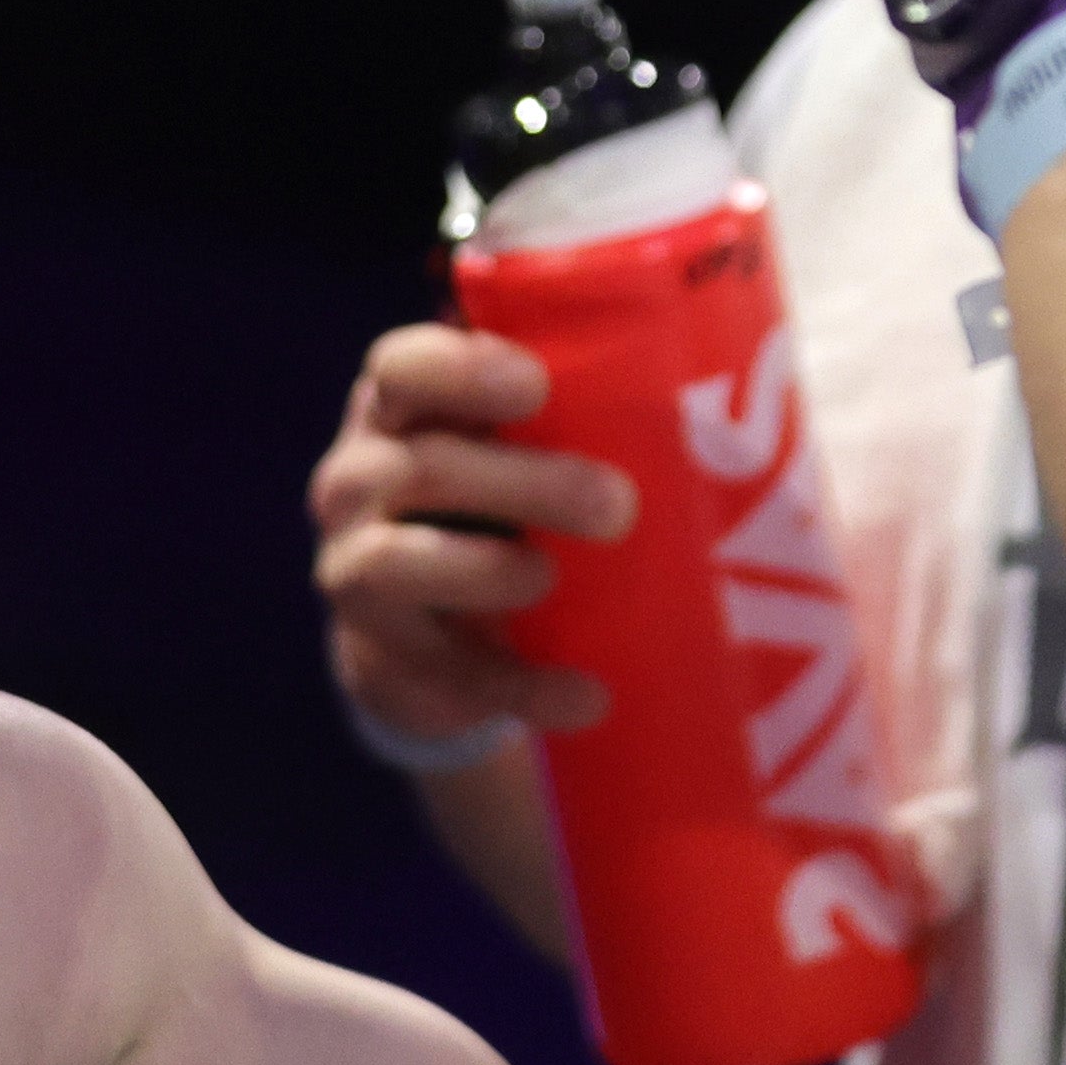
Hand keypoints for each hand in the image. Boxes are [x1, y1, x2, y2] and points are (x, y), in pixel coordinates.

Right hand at [308, 326, 632, 749]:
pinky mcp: (386, 659)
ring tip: (553, 578)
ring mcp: (357, 572)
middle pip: (418, 467)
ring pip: (395, 564)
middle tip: (618, 505)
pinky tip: (590, 696)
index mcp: (398, 411)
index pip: (401, 369)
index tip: (537, 384)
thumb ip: (568, 407)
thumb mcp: (512, 445)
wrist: (427, 634)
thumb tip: (708, 388)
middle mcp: (357, 482)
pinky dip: (525, 686)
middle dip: (521, 481)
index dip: (460, 370)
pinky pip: (451, 672)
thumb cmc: (492, 502)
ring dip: (487, 571)